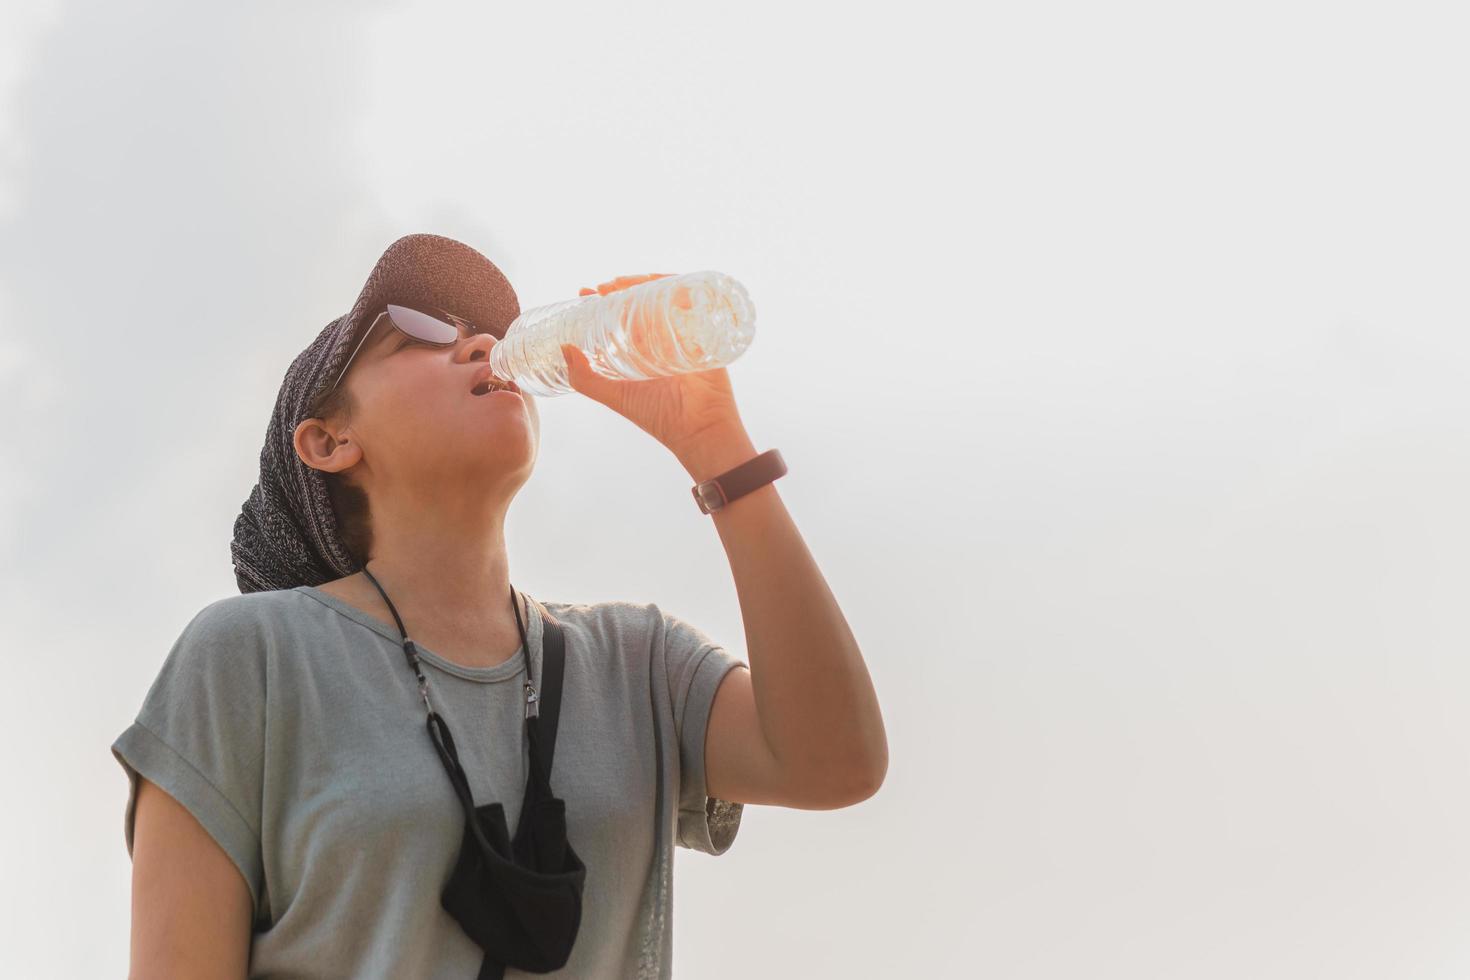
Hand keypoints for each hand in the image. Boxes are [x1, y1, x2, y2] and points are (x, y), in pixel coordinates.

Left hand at [560, 273, 745, 459]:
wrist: (699, 429)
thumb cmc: (660, 416)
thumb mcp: (615, 396)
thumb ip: (585, 379)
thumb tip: (563, 348)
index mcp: (643, 350)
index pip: (622, 316)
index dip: (604, 301)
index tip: (587, 293)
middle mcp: (663, 339)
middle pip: (644, 301)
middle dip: (623, 288)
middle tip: (603, 287)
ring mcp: (685, 333)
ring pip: (666, 297)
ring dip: (645, 283)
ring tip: (624, 284)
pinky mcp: (706, 331)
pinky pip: (694, 303)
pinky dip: (679, 288)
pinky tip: (660, 285)